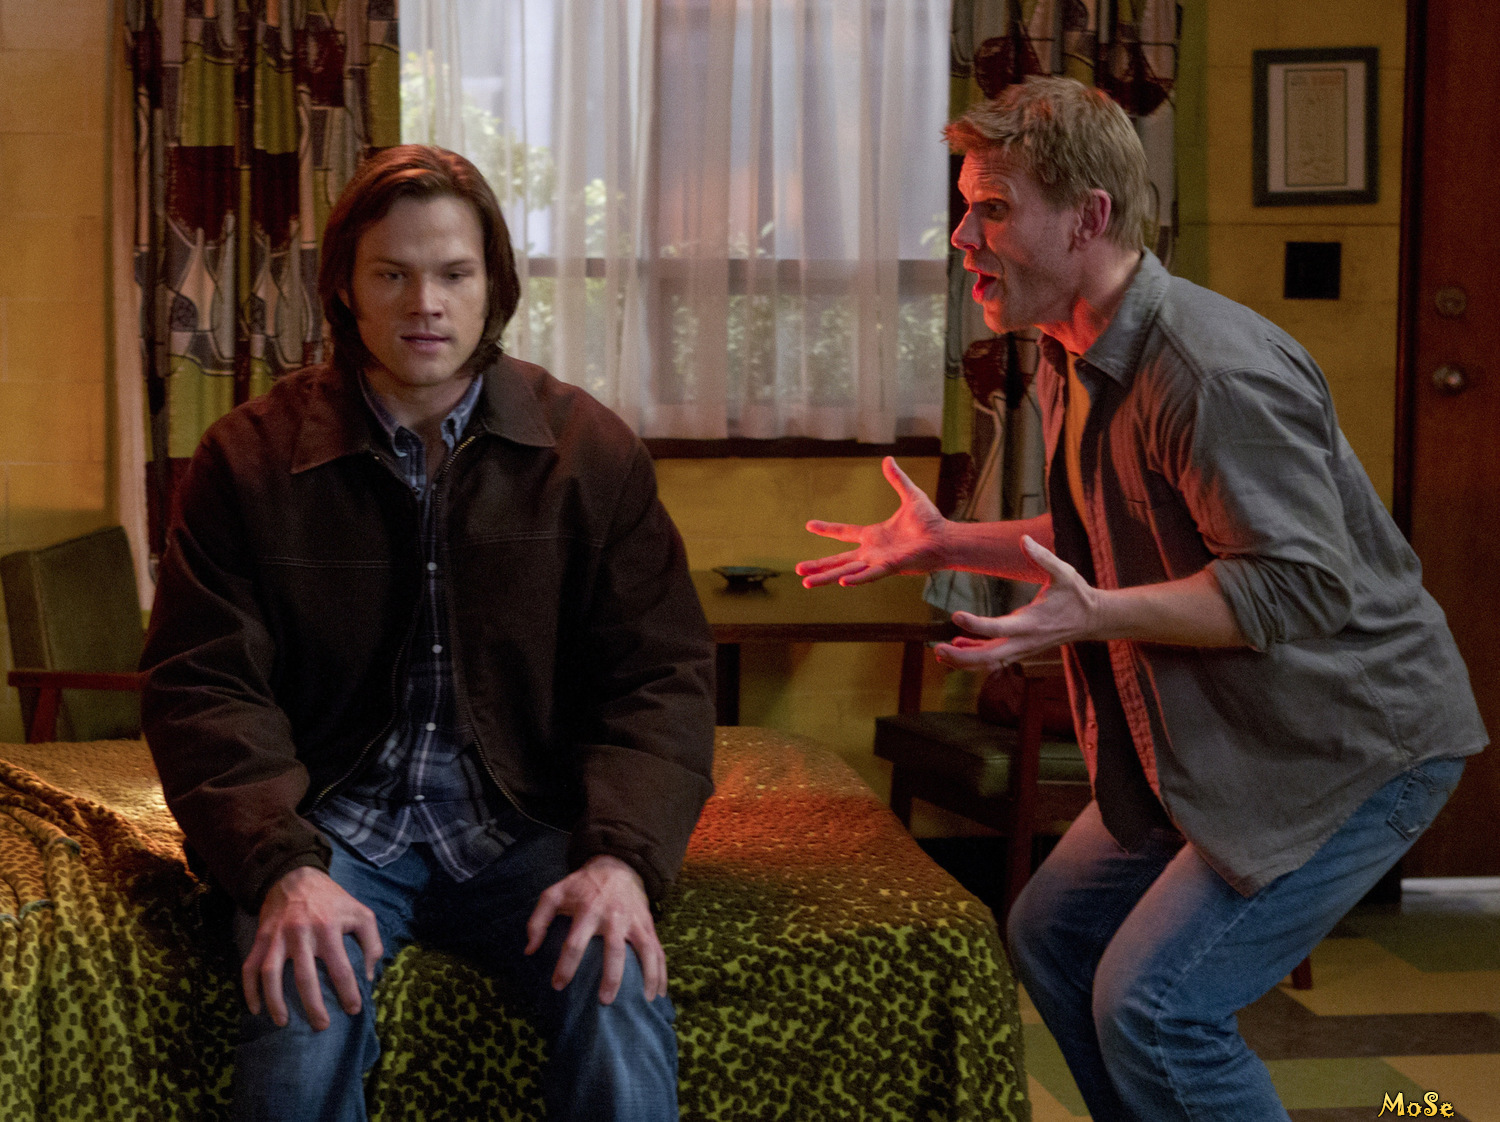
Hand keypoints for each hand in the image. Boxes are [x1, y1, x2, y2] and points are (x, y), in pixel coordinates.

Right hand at [242, 866, 382, 1030]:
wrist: (295, 876)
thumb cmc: (332, 900)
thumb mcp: (360, 913)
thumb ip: (372, 942)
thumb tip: (369, 976)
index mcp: (329, 928)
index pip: (341, 968)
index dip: (349, 993)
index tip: (353, 1010)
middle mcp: (302, 933)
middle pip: (305, 978)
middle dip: (313, 1006)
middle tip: (321, 1026)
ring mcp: (278, 936)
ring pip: (271, 974)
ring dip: (275, 1001)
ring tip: (282, 1023)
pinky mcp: (261, 938)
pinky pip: (250, 966)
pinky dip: (249, 989)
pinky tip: (255, 1008)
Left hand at [524, 854, 665, 1004]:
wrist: (617, 866)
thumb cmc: (582, 885)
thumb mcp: (555, 894)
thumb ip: (538, 920)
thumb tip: (529, 950)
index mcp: (588, 910)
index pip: (575, 943)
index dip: (565, 966)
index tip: (558, 986)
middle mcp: (614, 917)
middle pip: (614, 951)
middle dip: (611, 978)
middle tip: (604, 1001)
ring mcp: (635, 922)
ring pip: (645, 952)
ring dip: (646, 977)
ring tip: (643, 1002)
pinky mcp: (648, 926)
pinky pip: (658, 951)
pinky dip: (661, 973)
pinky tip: (659, 993)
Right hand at [795, 457, 946, 586]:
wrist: (946, 538)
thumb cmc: (931, 521)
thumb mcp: (910, 496)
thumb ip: (897, 480)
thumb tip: (887, 459)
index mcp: (873, 536)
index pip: (844, 533)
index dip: (827, 529)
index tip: (808, 525)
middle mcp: (872, 552)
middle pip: (839, 560)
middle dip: (818, 565)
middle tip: (797, 570)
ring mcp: (879, 561)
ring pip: (847, 571)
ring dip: (827, 577)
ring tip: (806, 582)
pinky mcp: (890, 567)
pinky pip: (870, 575)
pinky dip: (856, 578)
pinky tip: (841, 581)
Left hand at [934, 536, 1098, 670]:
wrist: (1092, 619)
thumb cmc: (1076, 594)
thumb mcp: (1064, 572)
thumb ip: (1043, 557)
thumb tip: (1023, 539)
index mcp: (1031, 623)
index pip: (998, 628)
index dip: (976, 625)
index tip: (955, 615)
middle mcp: (1024, 641)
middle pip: (989, 658)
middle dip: (962, 657)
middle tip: (937, 650)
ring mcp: (1022, 648)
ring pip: (989, 662)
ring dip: (964, 660)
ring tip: (939, 653)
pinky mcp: (1021, 648)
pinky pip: (994, 657)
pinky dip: (975, 653)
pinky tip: (958, 644)